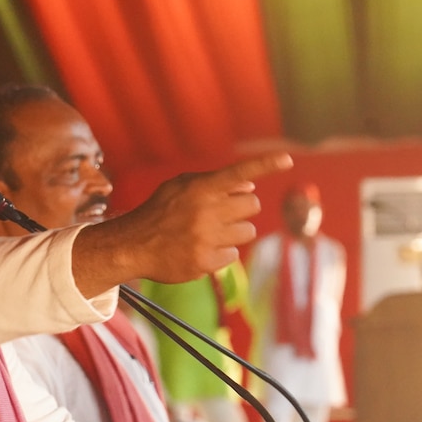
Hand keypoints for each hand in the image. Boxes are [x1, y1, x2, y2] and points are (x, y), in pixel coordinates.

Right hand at [73, 152, 292, 297]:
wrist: (133, 245)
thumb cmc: (159, 212)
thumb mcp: (178, 187)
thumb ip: (212, 183)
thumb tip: (250, 187)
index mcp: (199, 189)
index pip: (239, 174)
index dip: (265, 164)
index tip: (288, 159)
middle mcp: (206, 211)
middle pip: (252, 205)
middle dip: (242, 208)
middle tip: (224, 213)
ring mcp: (206, 238)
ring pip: (248, 232)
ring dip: (235, 231)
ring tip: (211, 232)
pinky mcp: (205, 262)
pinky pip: (233, 254)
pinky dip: (221, 252)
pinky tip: (202, 249)